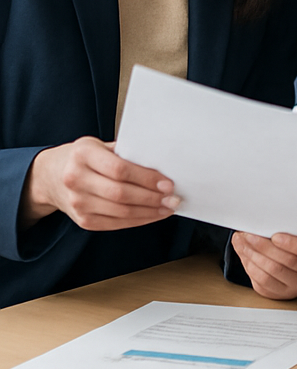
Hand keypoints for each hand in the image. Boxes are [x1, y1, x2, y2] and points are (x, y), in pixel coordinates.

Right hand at [19, 137, 178, 231]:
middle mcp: (76, 179)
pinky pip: (115, 224)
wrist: (50, 176)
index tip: (168, 183)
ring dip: (149, 212)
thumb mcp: (100, 145)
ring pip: (119, 212)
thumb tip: (162, 163)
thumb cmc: (84, 156)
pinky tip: (152, 215)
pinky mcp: (82, 220)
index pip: (120, 169)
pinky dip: (138, 221)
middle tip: (173, 198)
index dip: (146, 178)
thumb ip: (126, 152)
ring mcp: (77, 203)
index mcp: (83, 155)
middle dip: (152, 198)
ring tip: (168, 208)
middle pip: (120, 194)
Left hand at [232, 228, 296, 298]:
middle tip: (247, 234)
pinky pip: (262, 283)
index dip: (293, 243)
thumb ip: (296, 226)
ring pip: (271, 273)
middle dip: (263, 246)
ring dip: (252, 256)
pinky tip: (244, 254)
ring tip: (241, 242)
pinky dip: (250, 267)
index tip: (275, 235)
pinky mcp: (280, 295)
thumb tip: (270, 220)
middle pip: (286, 261)